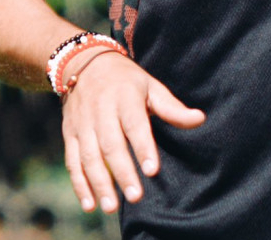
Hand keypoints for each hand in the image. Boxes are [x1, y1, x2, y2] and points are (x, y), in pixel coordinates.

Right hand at [60, 51, 205, 212]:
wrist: (83, 63)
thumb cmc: (126, 80)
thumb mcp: (150, 86)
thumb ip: (172, 108)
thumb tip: (200, 119)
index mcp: (125, 97)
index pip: (135, 124)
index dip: (143, 147)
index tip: (152, 170)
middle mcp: (101, 110)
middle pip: (111, 144)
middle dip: (122, 171)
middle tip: (135, 196)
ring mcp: (83, 123)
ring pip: (89, 156)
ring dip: (99, 183)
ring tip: (111, 207)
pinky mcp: (70, 134)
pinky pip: (73, 161)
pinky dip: (79, 183)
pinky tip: (90, 204)